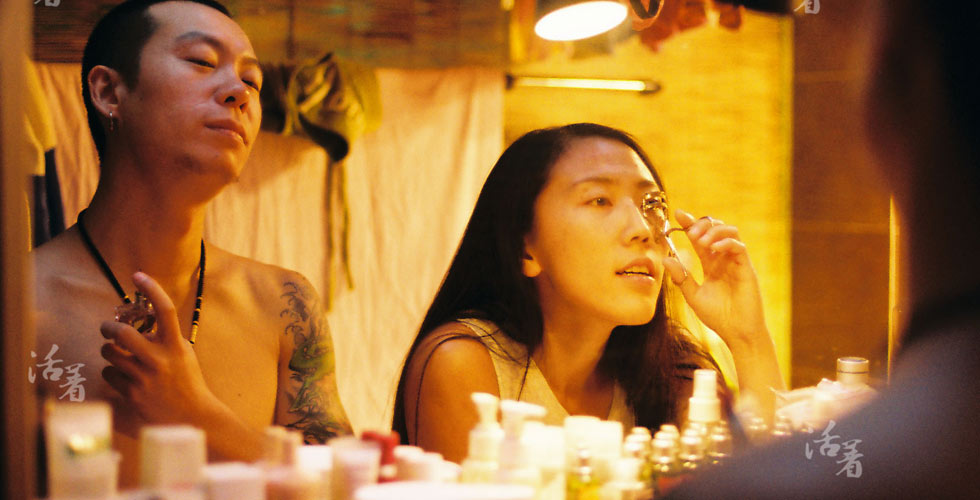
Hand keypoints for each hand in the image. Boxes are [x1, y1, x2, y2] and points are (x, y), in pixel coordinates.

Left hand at [100, 272, 220, 423]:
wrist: (192, 417)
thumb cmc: (187, 382)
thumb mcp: (183, 354)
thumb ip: (165, 339)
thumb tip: (141, 324)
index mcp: (176, 345)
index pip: (165, 310)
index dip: (151, 288)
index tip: (138, 275)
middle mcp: (159, 359)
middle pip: (123, 332)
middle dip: (108, 327)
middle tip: (107, 328)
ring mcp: (144, 377)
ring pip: (110, 353)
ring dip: (108, 350)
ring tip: (113, 353)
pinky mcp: (132, 393)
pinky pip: (109, 374)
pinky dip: (112, 373)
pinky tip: (122, 377)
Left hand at [662, 208, 767, 344]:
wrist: (737, 333)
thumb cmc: (718, 317)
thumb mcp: (693, 296)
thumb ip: (681, 278)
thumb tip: (665, 259)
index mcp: (711, 264)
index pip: (700, 238)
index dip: (690, 223)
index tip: (678, 213)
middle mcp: (723, 259)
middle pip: (716, 229)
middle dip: (702, 225)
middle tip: (689, 232)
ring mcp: (736, 262)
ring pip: (730, 232)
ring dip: (713, 230)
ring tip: (700, 240)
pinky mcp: (746, 268)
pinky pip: (738, 246)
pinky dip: (726, 242)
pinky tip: (714, 248)